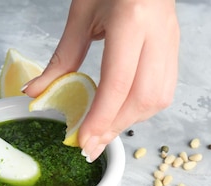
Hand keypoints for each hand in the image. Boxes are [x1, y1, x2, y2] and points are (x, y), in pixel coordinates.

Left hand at [23, 0, 179, 160]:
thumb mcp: (81, 14)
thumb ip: (61, 57)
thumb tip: (35, 93)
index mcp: (132, 20)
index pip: (118, 82)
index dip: (101, 118)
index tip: (84, 141)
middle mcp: (158, 34)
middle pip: (142, 97)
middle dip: (115, 127)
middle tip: (91, 145)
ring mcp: (171, 43)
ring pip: (158, 99)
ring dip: (129, 121)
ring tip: (103, 131)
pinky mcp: (174, 49)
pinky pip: (163, 90)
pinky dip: (140, 108)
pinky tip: (121, 112)